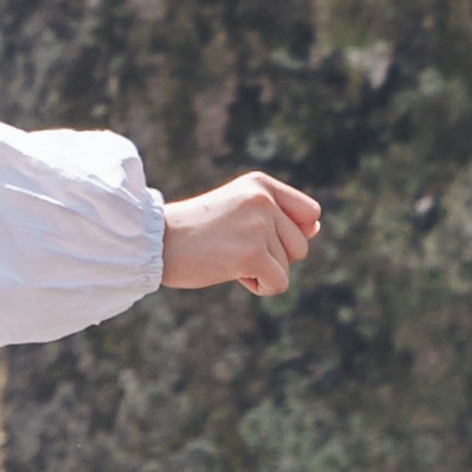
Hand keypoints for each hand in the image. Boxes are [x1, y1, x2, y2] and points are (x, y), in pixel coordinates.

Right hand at [160, 172, 322, 298]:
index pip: (310, 212)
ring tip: (228, 258)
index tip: (260, 238)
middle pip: (300, 245)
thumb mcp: (237, 210)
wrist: (155, 242)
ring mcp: (259, 226)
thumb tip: (316, 228)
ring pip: (289, 265)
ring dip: (263, 271)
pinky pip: (280, 283)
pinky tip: (232, 274)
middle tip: (233, 249)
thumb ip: (277, 216)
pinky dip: (261, 287)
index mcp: (260, 185)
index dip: (294, 234)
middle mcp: (263, 200)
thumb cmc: (193, 230)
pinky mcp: (252, 254)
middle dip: (273, 256)